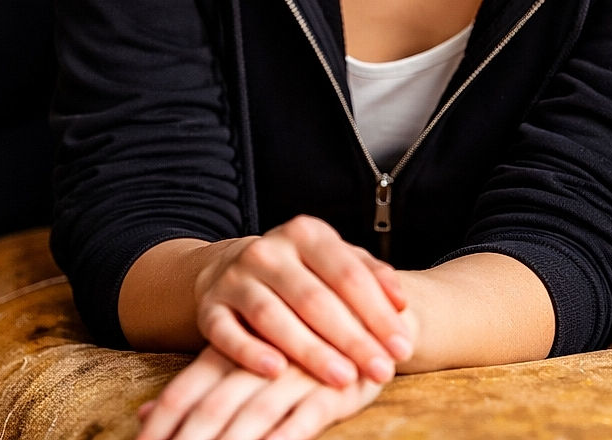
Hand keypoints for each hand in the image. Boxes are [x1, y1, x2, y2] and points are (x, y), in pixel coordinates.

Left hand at [136, 346, 383, 439]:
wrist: (365, 308)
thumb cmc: (294, 340)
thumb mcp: (244, 355)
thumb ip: (198, 384)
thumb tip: (143, 414)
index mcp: (234, 348)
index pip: (189, 388)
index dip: (164, 419)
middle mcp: (261, 357)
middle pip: (216, 405)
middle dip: (191, 438)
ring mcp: (297, 370)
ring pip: (256, 411)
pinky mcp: (335, 385)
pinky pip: (306, 416)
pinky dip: (286, 437)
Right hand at [193, 216, 411, 386]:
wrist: (233, 269)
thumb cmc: (301, 271)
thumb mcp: (335, 260)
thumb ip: (371, 275)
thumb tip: (402, 302)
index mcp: (305, 233)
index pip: (348, 273)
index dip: (377, 311)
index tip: (401, 346)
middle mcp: (268, 250)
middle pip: (314, 298)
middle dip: (352, 338)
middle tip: (381, 371)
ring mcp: (235, 278)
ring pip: (273, 317)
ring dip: (310, 350)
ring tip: (343, 378)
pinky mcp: (209, 307)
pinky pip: (227, 333)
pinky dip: (250, 353)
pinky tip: (276, 372)